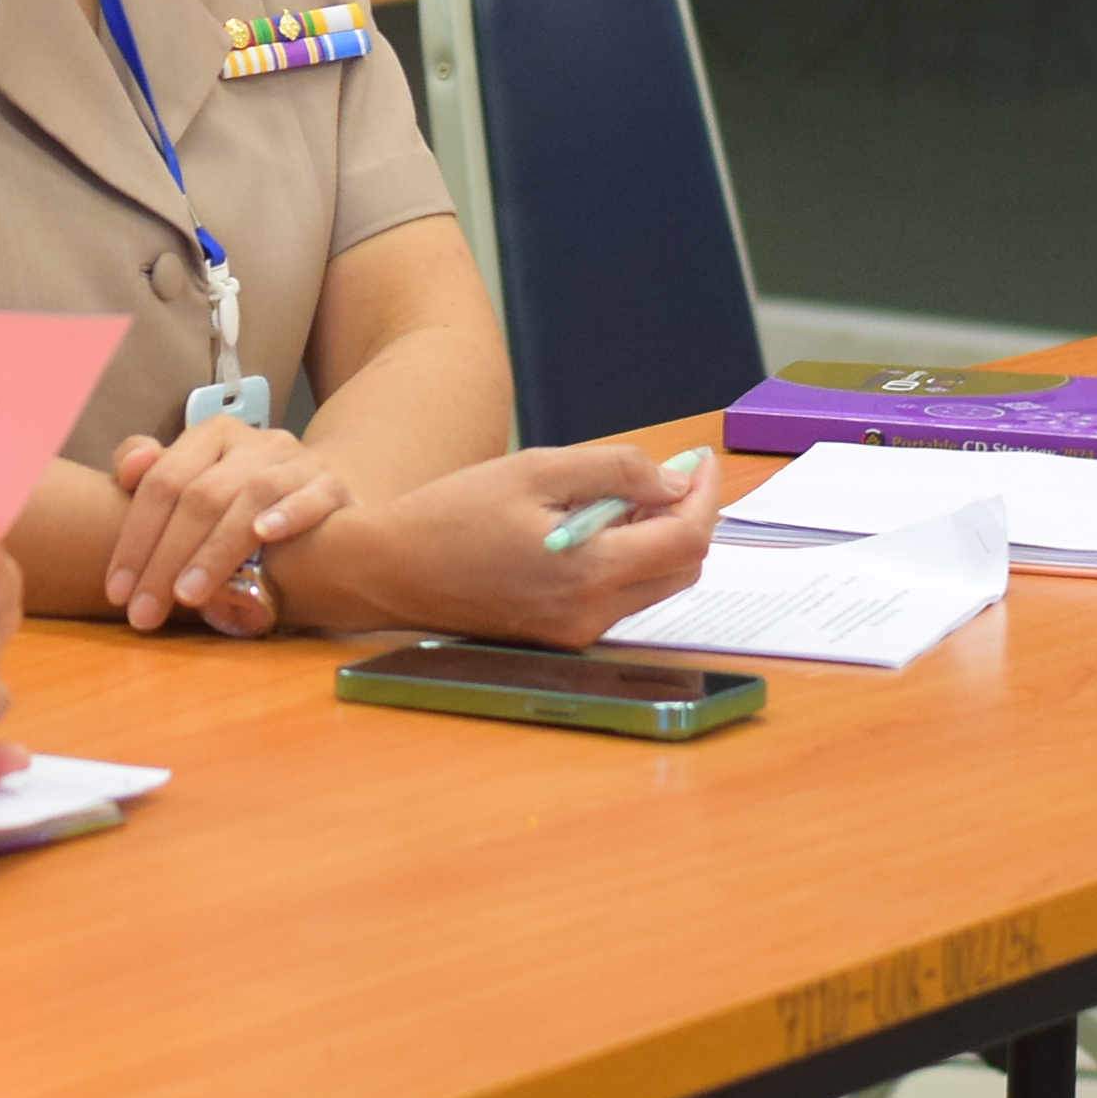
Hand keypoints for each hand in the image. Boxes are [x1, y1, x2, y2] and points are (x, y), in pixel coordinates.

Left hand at [106, 420, 349, 632]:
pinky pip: (312, 496)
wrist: (314, 495)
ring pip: (251, 496)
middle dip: (166, 559)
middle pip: (201, 495)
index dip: (135, 537)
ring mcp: (295, 462)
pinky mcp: (330, 486)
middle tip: (145, 610)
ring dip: (215, 550)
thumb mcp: (193, 481)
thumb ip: (152, 474)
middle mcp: (253, 442)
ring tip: (188, 595)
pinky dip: (288, 513)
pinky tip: (264, 536)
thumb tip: (131, 468)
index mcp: (210, 435)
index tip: (117, 591)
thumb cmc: (238, 499)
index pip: (163, 481)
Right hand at [292, 443, 719, 648]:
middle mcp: (589, 615)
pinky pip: (618, 597)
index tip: (700, 461)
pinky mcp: (560, 636)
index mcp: (587, 573)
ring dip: (657, 539)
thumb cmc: (453, 514)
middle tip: (670, 474)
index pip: (685, 540)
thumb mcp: (535, 469)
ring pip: (654, 586)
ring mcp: (576, 633)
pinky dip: (625, 559)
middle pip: (681, 570)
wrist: (390, 570)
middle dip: (688, 518)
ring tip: (620, 495)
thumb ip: (614, 472)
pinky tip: (593, 526)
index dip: (705, 496)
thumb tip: (675, 485)